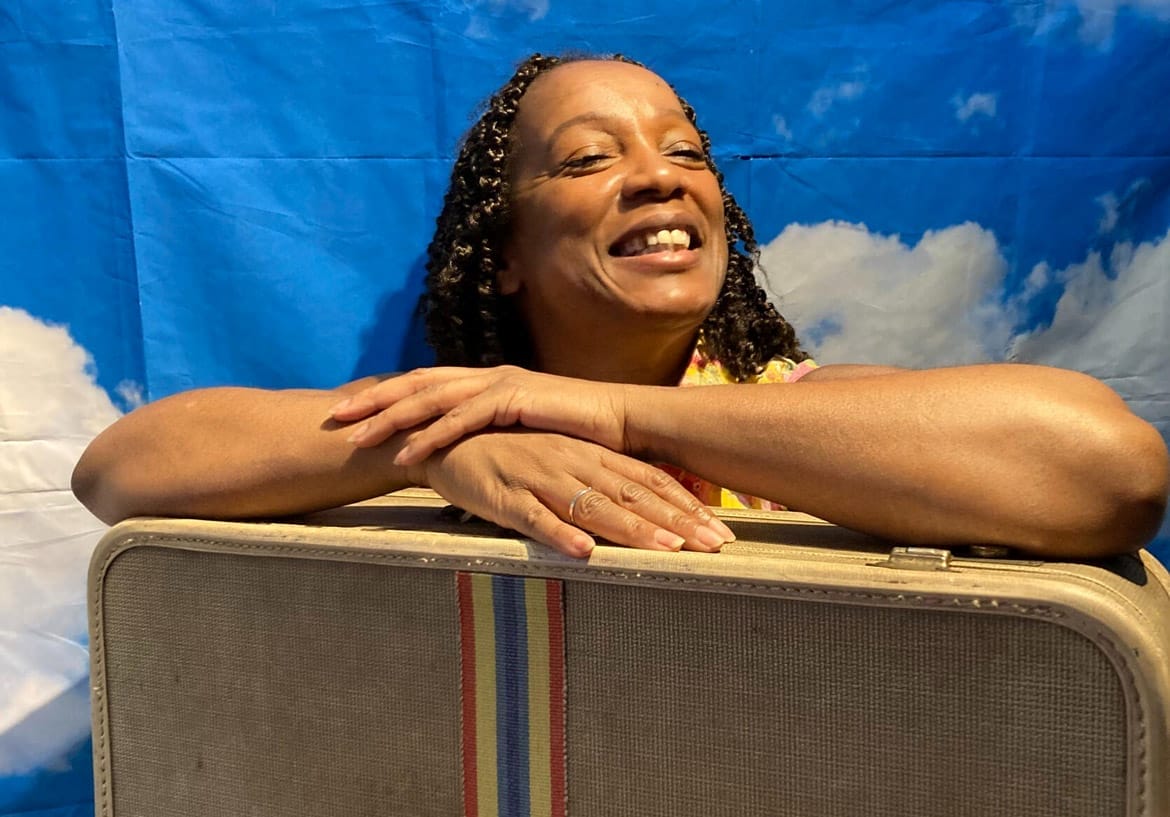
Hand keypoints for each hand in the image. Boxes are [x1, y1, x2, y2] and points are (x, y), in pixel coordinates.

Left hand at [331, 366, 629, 463]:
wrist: (624, 423)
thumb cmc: (580, 434)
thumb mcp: (527, 433)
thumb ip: (496, 435)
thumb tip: (467, 453)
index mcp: (486, 382)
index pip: (425, 384)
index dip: (385, 395)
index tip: (350, 411)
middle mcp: (487, 376)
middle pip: (416, 383)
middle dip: (372, 398)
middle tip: (333, 415)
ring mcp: (500, 384)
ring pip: (431, 397)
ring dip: (391, 417)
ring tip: (357, 437)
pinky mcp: (515, 399)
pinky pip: (463, 419)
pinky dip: (432, 436)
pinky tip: (407, 454)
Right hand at [417, 430, 733, 557]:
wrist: (445, 439)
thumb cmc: (509, 455)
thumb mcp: (560, 461)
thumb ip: (597, 482)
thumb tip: (644, 509)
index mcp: (589, 454)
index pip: (647, 479)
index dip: (686, 504)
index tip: (720, 530)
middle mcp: (571, 461)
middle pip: (632, 495)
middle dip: (677, 522)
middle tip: (715, 546)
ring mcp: (538, 477)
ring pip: (592, 506)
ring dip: (632, 530)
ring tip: (668, 550)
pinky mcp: (503, 496)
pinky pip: (534, 517)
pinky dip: (559, 534)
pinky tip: (583, 551)